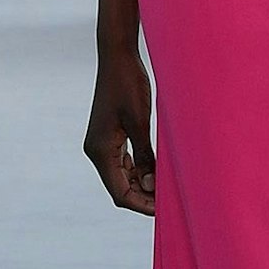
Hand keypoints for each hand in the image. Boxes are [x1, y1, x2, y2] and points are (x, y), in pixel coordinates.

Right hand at [85, 41, 157, 214]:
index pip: (120, 192)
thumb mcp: (140, 122)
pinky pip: (124, 162)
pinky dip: (140, 170)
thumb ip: (144, 155)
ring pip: (123, 176)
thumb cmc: (129, 84)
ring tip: (168, 189)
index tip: (164, 212)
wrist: (117, 56)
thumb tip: (150, 184)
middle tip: (172, 202)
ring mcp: (102, 143)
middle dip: (144, 197)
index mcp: (99, 151)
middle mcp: (97, 151)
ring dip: (143, 185)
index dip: (142, 205)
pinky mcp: (110, 136)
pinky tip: (158, 172)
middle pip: (120, 187)